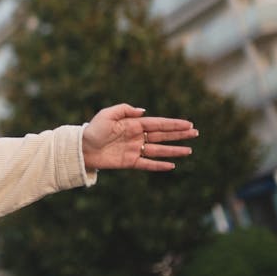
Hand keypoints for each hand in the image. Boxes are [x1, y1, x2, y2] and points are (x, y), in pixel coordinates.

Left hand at [81, 104, 196, 171]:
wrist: (81, 148)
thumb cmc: (93, 130)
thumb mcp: (107, 114)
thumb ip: (125, 110)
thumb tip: (144, 111)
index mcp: (133, 124)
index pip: (158, 124)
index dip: (173, 124)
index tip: (189, 124)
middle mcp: (136, 137)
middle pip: (162, 135)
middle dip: (179, 134)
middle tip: (195, 133)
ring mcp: (134, 150)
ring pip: (159, 150)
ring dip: (174, 150)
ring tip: (189, 150)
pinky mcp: (129, 162)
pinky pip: (147, 164)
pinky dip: (159, 165)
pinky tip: (172, 165)